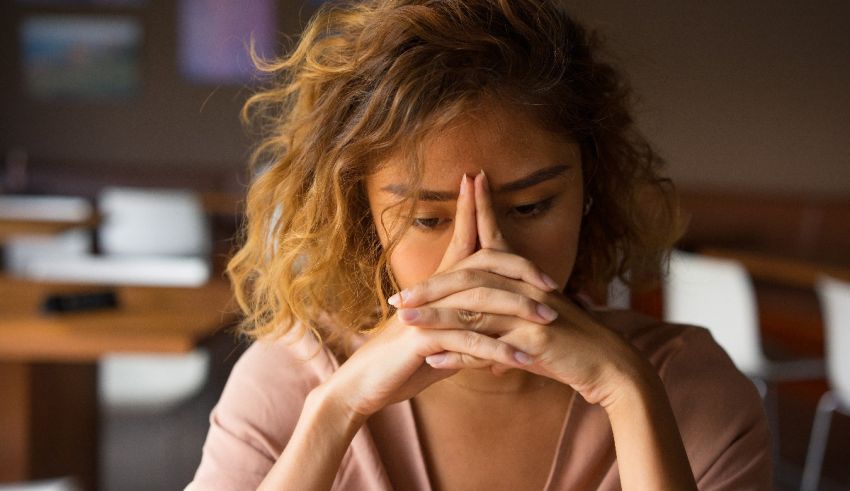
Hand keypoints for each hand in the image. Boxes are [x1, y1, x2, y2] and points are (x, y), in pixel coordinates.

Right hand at [321, 174, 531, 419]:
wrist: (366, 383)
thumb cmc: (405, 359)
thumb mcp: (441, 336)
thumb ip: (467, 323)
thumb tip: (496, 321)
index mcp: (438, 285)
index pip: (461, 239)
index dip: (473, 209)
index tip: (482, 179)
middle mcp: (432, 291)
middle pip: (481, 265)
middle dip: (519, 269)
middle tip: (553, 283)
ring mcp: (426, 313)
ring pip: (479, 301)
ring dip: (518, 310)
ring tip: (550, 319)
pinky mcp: (422, 339)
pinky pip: (469, 341)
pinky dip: (498, 350)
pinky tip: (522, 360)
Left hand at [393, 171, 650, 407]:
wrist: (609, 367)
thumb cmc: (570, 347)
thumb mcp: (533, 326)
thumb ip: (501, 323)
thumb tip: (467, 334)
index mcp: (526, 279)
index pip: (494, 240)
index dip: (477, 212)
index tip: (464, 183)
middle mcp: (526, 289)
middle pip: (470, 277)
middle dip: (431, 286)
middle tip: (396, 296)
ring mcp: (530, 314)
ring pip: (472, 310)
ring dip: (434, 317)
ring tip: (404, 322)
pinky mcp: (533, 341)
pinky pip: (487, 347)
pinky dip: (458, 354)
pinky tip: (433, 360)